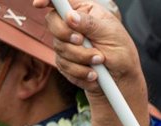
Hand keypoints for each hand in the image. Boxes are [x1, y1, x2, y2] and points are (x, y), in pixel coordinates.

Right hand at [33, 0, 148, 125]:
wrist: (122, 82)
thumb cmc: (122, 54)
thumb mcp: (112, 34)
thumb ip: (90, 24)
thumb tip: (70, 16)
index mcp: (85, 12)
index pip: (61, 1)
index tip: (38, 4)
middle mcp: (73, 26)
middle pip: (52, 22)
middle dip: (66, 34)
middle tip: (82, 41)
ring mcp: (66, 44)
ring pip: (59, 46)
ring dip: (81, 56)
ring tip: (100, 60)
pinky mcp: (64, 62)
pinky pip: (63, 65)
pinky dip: (80, 70)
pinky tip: (94, 73)